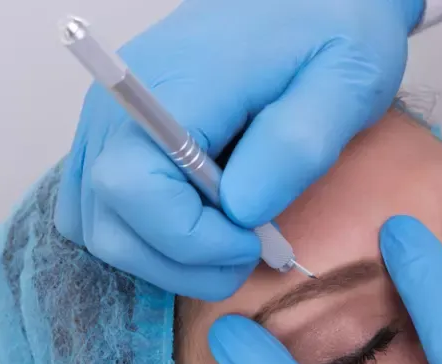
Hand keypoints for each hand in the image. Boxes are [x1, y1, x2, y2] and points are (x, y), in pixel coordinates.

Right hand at [55, 0, 423, 299]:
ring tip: (229, 245)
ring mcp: (113, 115)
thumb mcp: (344, 80)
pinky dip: (142, 235)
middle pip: (107, 219)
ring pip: (97, 222)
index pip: (135, 188)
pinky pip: (99, 203)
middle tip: (249, 255)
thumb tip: (239, 211)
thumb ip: (294, 146)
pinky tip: (198, 229)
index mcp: (174, 83)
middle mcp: (123, 100)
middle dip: (180, 262)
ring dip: (162, 256)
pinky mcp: (119, 130)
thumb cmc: (333, 24)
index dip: (191, 241)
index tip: (253, 245)